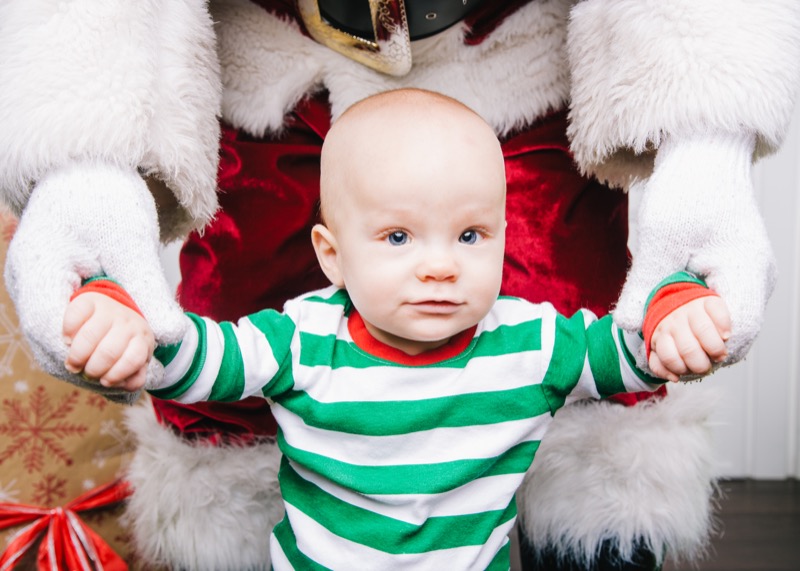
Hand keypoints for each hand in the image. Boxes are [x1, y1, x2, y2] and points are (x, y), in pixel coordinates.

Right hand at [4, 162, 183, 400]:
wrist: (91, 168)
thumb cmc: (107, 195)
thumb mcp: (132, 240)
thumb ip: (149, 290)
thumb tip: (173, 338)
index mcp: (35, 269)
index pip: (50, 330)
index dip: (88, 360)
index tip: (130, 376)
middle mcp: (28, 286)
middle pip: (52, 349)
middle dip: (95, 373)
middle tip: (140, 388)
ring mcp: (39, 291)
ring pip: (61, 346)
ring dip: (98, 366)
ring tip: (141, 381)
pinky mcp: (57, 293)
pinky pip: (72, 332)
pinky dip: (99, 349)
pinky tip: (132, 360)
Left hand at [614, 132, 774, 364]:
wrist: (701, 157)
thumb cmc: (685, 190)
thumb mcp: (657, 239)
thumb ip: (644, 286)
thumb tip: (627, 327)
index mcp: (746, 273)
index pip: (736, 335)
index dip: (700, 354)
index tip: (662, 355)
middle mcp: (755, 282)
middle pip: (730, 342)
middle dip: (691, 354)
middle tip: (651, 355)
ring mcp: (746, 281)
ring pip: (722, 331)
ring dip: (688, 341)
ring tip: (652, 342)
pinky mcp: (731, 278)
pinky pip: (715, 314)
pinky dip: (690, 325)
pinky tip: (661, 323)